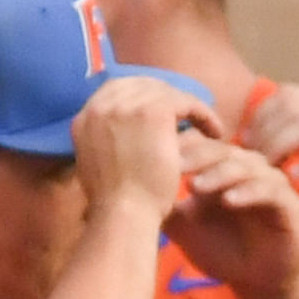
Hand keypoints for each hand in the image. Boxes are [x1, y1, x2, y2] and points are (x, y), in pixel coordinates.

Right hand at [72, 75, 219, 220]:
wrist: (123, 214)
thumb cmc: (114, 203)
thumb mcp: (98, 164)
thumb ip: (106, 140)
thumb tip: (125, 129)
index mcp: (83, 119)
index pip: (116, 90)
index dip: (142, 96)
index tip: (162, 111)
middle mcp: (101, 106)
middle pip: (143, 85)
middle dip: (167, 97)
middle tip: (187, 113)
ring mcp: (126, 105)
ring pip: (168, 93)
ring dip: (189, 107)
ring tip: (204, 124)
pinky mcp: (155, 109)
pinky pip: (188, 102)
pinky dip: (205, 116)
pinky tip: (215, 132)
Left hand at [164, 132, 298, 293]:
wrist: (254, 278)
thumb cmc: (219, 247)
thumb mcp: (182, 226)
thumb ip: (160, 208)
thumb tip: (117, 197)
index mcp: (222, 168)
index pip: (202, 147)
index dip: (180, 149)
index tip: (152, 156)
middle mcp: (248, 169)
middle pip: (223, 151)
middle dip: (196, 157)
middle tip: (172, 165)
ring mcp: (271, 184)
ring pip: (248, 168)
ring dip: (220, 174)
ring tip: (196, 186)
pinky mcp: (290, 205)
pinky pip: (272, 193)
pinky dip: (250, 193)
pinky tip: (228, 201)